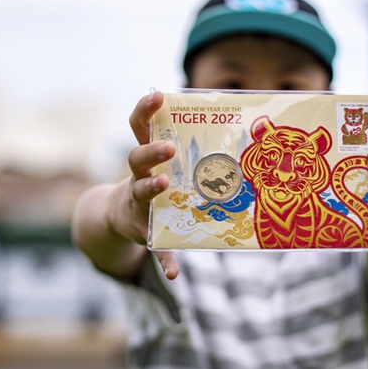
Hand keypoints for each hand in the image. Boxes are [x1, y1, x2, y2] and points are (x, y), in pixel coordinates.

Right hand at [110, 91, 178, 278]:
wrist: (119, 217)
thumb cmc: (156, 182)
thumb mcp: (165, 163)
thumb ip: (192, 146)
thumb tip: (247, 123)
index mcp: (147, 156)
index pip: (139, 126)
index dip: (145, 109)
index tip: (156, 94)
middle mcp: (137, 176)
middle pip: (136, 157)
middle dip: (151, 151)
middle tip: (168, 147)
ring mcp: (137, 203)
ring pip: (139, 192)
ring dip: (151, 189)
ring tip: (163, 185)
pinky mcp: (143, 231)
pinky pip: (155, 247)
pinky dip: (165, 260)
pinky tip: (175, 274)